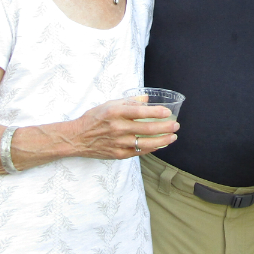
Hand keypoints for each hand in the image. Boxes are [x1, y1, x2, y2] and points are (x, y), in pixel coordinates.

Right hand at [16, 99, 177, 166]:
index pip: (140, 111)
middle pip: (147, 129)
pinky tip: (160, 144)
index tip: (167, 112)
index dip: (156, 112)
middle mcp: (118, 128)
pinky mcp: (119, 154)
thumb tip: (147, 98)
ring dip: (163, 140)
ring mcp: (119, 143)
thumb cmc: (94, 118)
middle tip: (176, 125)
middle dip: (165, 127)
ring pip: (146, 143)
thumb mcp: (109, 104)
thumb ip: (129, 102)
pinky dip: (152, 148)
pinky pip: (140, 152)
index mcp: (115, 112)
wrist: (78, 138)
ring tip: (173, 137)